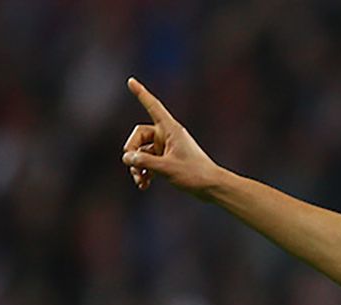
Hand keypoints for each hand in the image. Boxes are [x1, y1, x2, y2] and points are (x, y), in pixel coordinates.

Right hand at [120, 77, 218, 196]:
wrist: (212, 188)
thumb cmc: (194, 175)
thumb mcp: (166, 168)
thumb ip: (144, 161)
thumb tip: (127, 157)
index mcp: (171, 129)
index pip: (153, 106)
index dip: (141, 94)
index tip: (131, 80)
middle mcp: (168, 135)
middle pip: (139, 136)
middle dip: (133, 151)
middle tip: (132, 166)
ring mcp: (167, 148)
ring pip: (142, 152)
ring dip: (138, 166)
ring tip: (139, 180)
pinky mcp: (168, 160)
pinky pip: (149, 161)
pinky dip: (145, 171)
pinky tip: (143, 185)